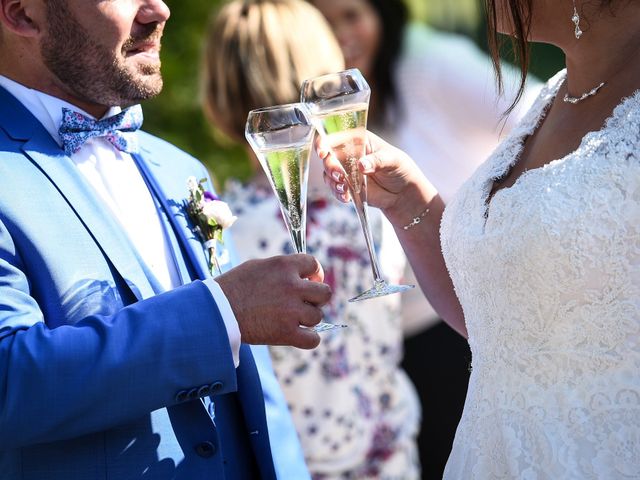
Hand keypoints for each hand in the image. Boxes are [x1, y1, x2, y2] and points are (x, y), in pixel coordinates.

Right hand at [215, 254, 331, 348]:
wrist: (216, 310)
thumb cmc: (233, 287)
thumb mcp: (258, 266)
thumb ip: (282, 269)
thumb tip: (300, 274)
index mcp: (284, 266)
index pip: (314, 264)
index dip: (314, 273)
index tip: (308, 281)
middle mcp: (292, 286)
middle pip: (324, 293)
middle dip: (316, 298)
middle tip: (304, 302)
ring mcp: (291, 310)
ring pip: (318, 316)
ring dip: (308, 318)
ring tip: (292, 319)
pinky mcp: (286, 333)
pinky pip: (313, 339)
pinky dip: (309, 339)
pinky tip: (299, 335)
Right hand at [317, 130, 424, 211]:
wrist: (402, 192)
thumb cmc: (400, 168)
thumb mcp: (393, 160)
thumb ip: (377, 161)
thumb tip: (362, 165)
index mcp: (358, 140)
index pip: (335, 136)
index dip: (324, 142)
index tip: (323, 152)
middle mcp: (348, 153)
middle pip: (328, 156)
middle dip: (330, 167)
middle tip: (340, 176)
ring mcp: (346, 170)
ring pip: (328, 174)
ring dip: (333, 182)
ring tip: (345, 189)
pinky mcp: (347, 185)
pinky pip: (334, 188)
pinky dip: (337, 193)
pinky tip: (347, 197)